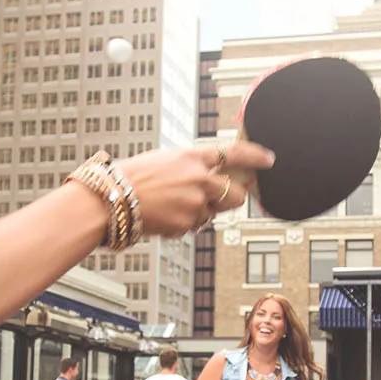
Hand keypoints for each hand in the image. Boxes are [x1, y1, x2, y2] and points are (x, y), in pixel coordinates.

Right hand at [121, 142, 272, 238]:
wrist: (110, 199)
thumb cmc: (131, 177)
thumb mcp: (164, 160)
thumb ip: (189, 167)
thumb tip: (210, 176)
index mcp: (191, 156)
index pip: (234, 152)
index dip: (256, 156)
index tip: (269, 159)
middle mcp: (198, 178)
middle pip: (237, 194)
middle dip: (235, 198)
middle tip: (226, 198)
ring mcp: (194, 202)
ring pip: (213, 213)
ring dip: (201, 212)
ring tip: (173, 205)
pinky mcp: (186, 224)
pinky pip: (193, 227)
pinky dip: (182, 224)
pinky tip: (162, 216)